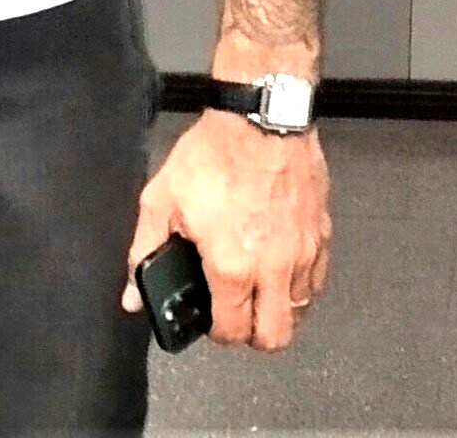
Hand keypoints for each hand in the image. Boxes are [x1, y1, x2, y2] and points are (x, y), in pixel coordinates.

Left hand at [124, 110, 330, 349]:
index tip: (210, 317)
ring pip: (300, 311)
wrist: (259, 117)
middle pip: (275, 338)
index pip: (232, 332)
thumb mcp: (161, 198)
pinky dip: (298, 282)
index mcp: (232, 266)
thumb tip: (134, 294)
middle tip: (236, 312)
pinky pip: (316, 280)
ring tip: (255, 287)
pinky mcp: (322, 235)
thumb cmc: (213, 153)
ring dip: (277, 308)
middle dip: (252, 334)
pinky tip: (277, 263)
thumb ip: (145, 251)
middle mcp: (274, 269)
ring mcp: (303, 254)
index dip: (216, 332)